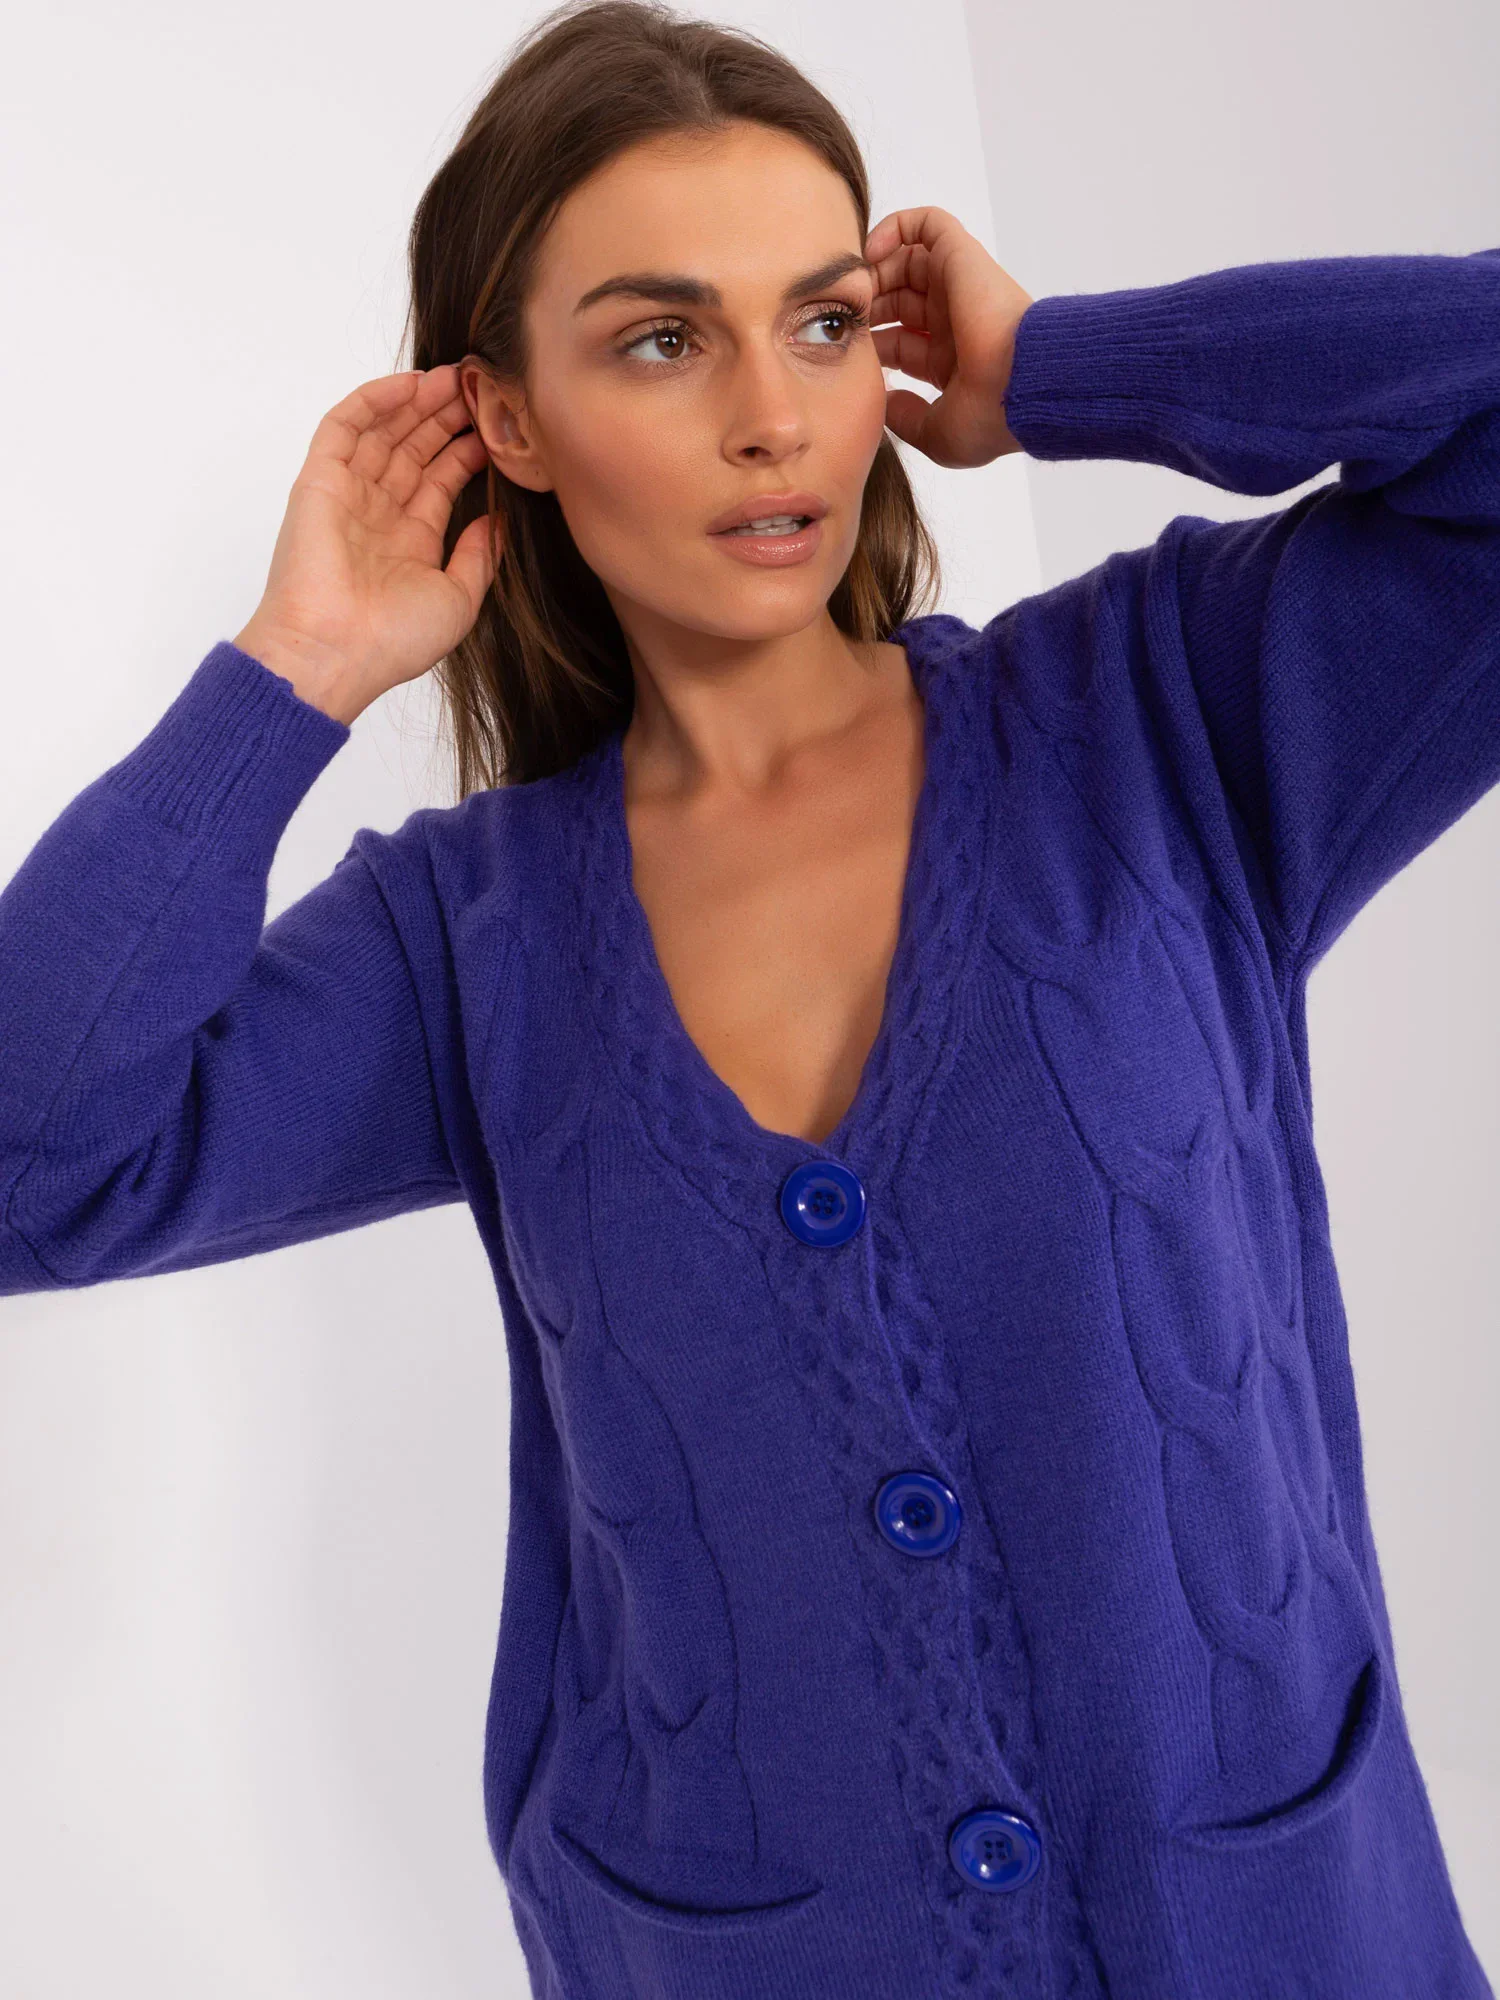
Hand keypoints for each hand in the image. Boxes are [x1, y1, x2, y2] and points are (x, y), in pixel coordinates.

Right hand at [234, 365, 497, 724]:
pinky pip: (344, 427)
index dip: (466, 451)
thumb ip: (479, 557)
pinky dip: (375, 401)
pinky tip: (411, 384)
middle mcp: (377, 515)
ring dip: (417, 403)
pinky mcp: (319, 481)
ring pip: (383, 432)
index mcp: (408, 543)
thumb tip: (496, 520)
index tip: (496, 426)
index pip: (440, 481)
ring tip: (455, 377)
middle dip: (446, 418)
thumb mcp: (457, 599)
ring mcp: (347, 495)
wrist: (335, 651)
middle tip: (479, 387)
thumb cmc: (393, 640)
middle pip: (413, 450)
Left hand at [864, 207, 1034, 469]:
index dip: (869, 343)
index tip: (846, 351)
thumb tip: (886, 403)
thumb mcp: (939, 435)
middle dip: (868, 304)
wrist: (1024, 383)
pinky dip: (896, 227)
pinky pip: (928, 223)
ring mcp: (959, 287)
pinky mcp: (962, 257)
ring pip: (907, 261)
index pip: (899, 341)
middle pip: (898, 300)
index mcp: (951, 360)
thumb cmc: (992, 415)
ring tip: (853, 284)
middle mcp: (954, 320)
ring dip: (875, 269)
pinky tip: (871, 253)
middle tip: (844, 314)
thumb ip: (908, 421)